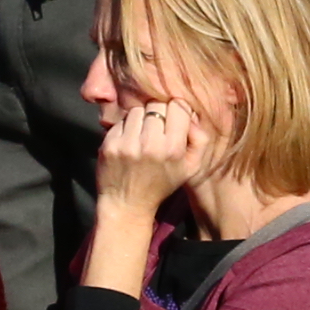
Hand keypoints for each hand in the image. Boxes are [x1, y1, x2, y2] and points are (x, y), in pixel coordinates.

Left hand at [96, 91, 215, 209]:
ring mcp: (127, 144)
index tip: (174, 120)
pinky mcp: (110, 145)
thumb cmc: (161, 184)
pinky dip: (126, 127)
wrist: (127, 205)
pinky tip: (128, 141)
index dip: (177, 110)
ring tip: (142, 134)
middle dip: (158, 112)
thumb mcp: (190, 168)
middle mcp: (150, 144)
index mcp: (173, 149)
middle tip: (157, 127)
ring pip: (137, 110)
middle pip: (156, 104)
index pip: (177, 107)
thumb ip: (199, 140)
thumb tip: (192, 115)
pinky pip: (121, 121)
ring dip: (141, 118)